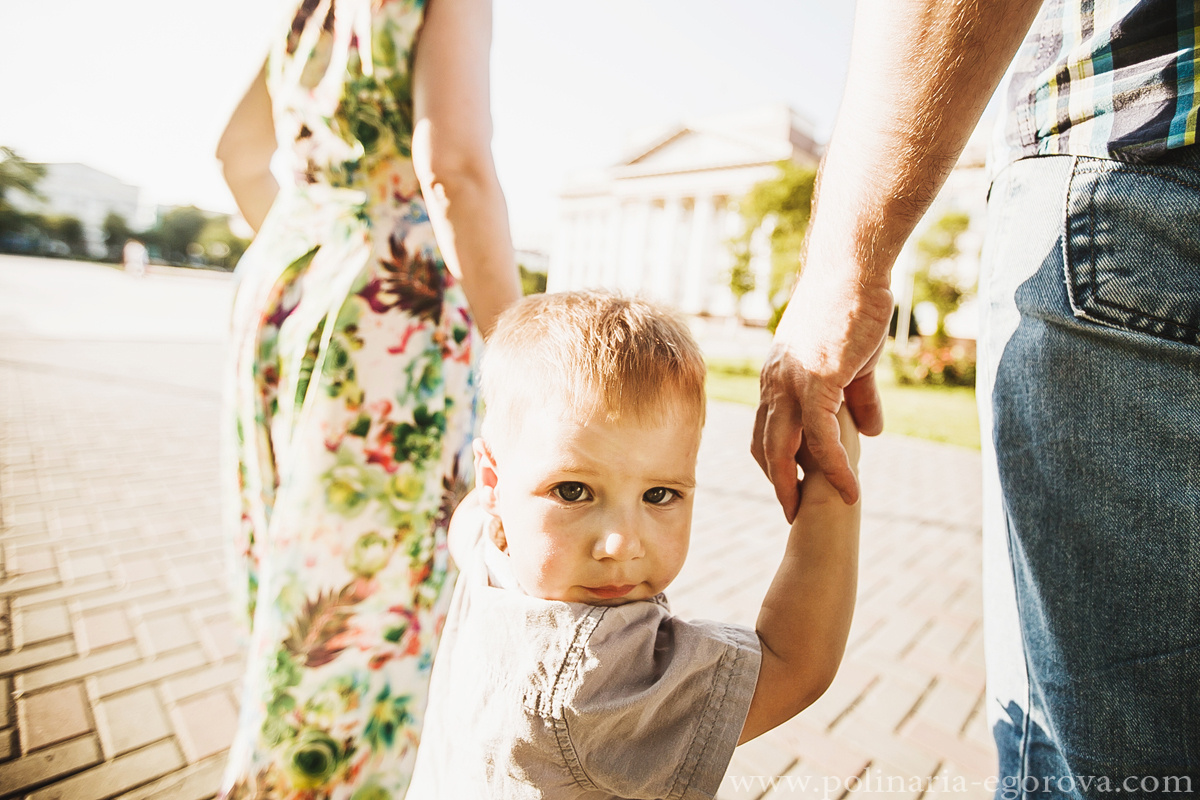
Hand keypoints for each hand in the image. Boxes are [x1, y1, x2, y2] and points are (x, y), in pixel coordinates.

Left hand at [752, 267, 891, 519]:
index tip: (789, 486)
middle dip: (776, 482)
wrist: (850, 270)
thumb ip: (858, 398)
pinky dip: (833, 465)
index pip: (767, 428)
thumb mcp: (853, 362)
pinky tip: (849, 487)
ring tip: (809, 514)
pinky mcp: (817, 380)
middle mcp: (775, 383)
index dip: (776, 461)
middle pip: (764, 445)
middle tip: (791, 512)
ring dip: (796, 485)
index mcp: (778, 377)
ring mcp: (792, 382)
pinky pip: (821, 435)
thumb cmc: (851, 308)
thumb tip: (870, 431)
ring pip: (784, 447)